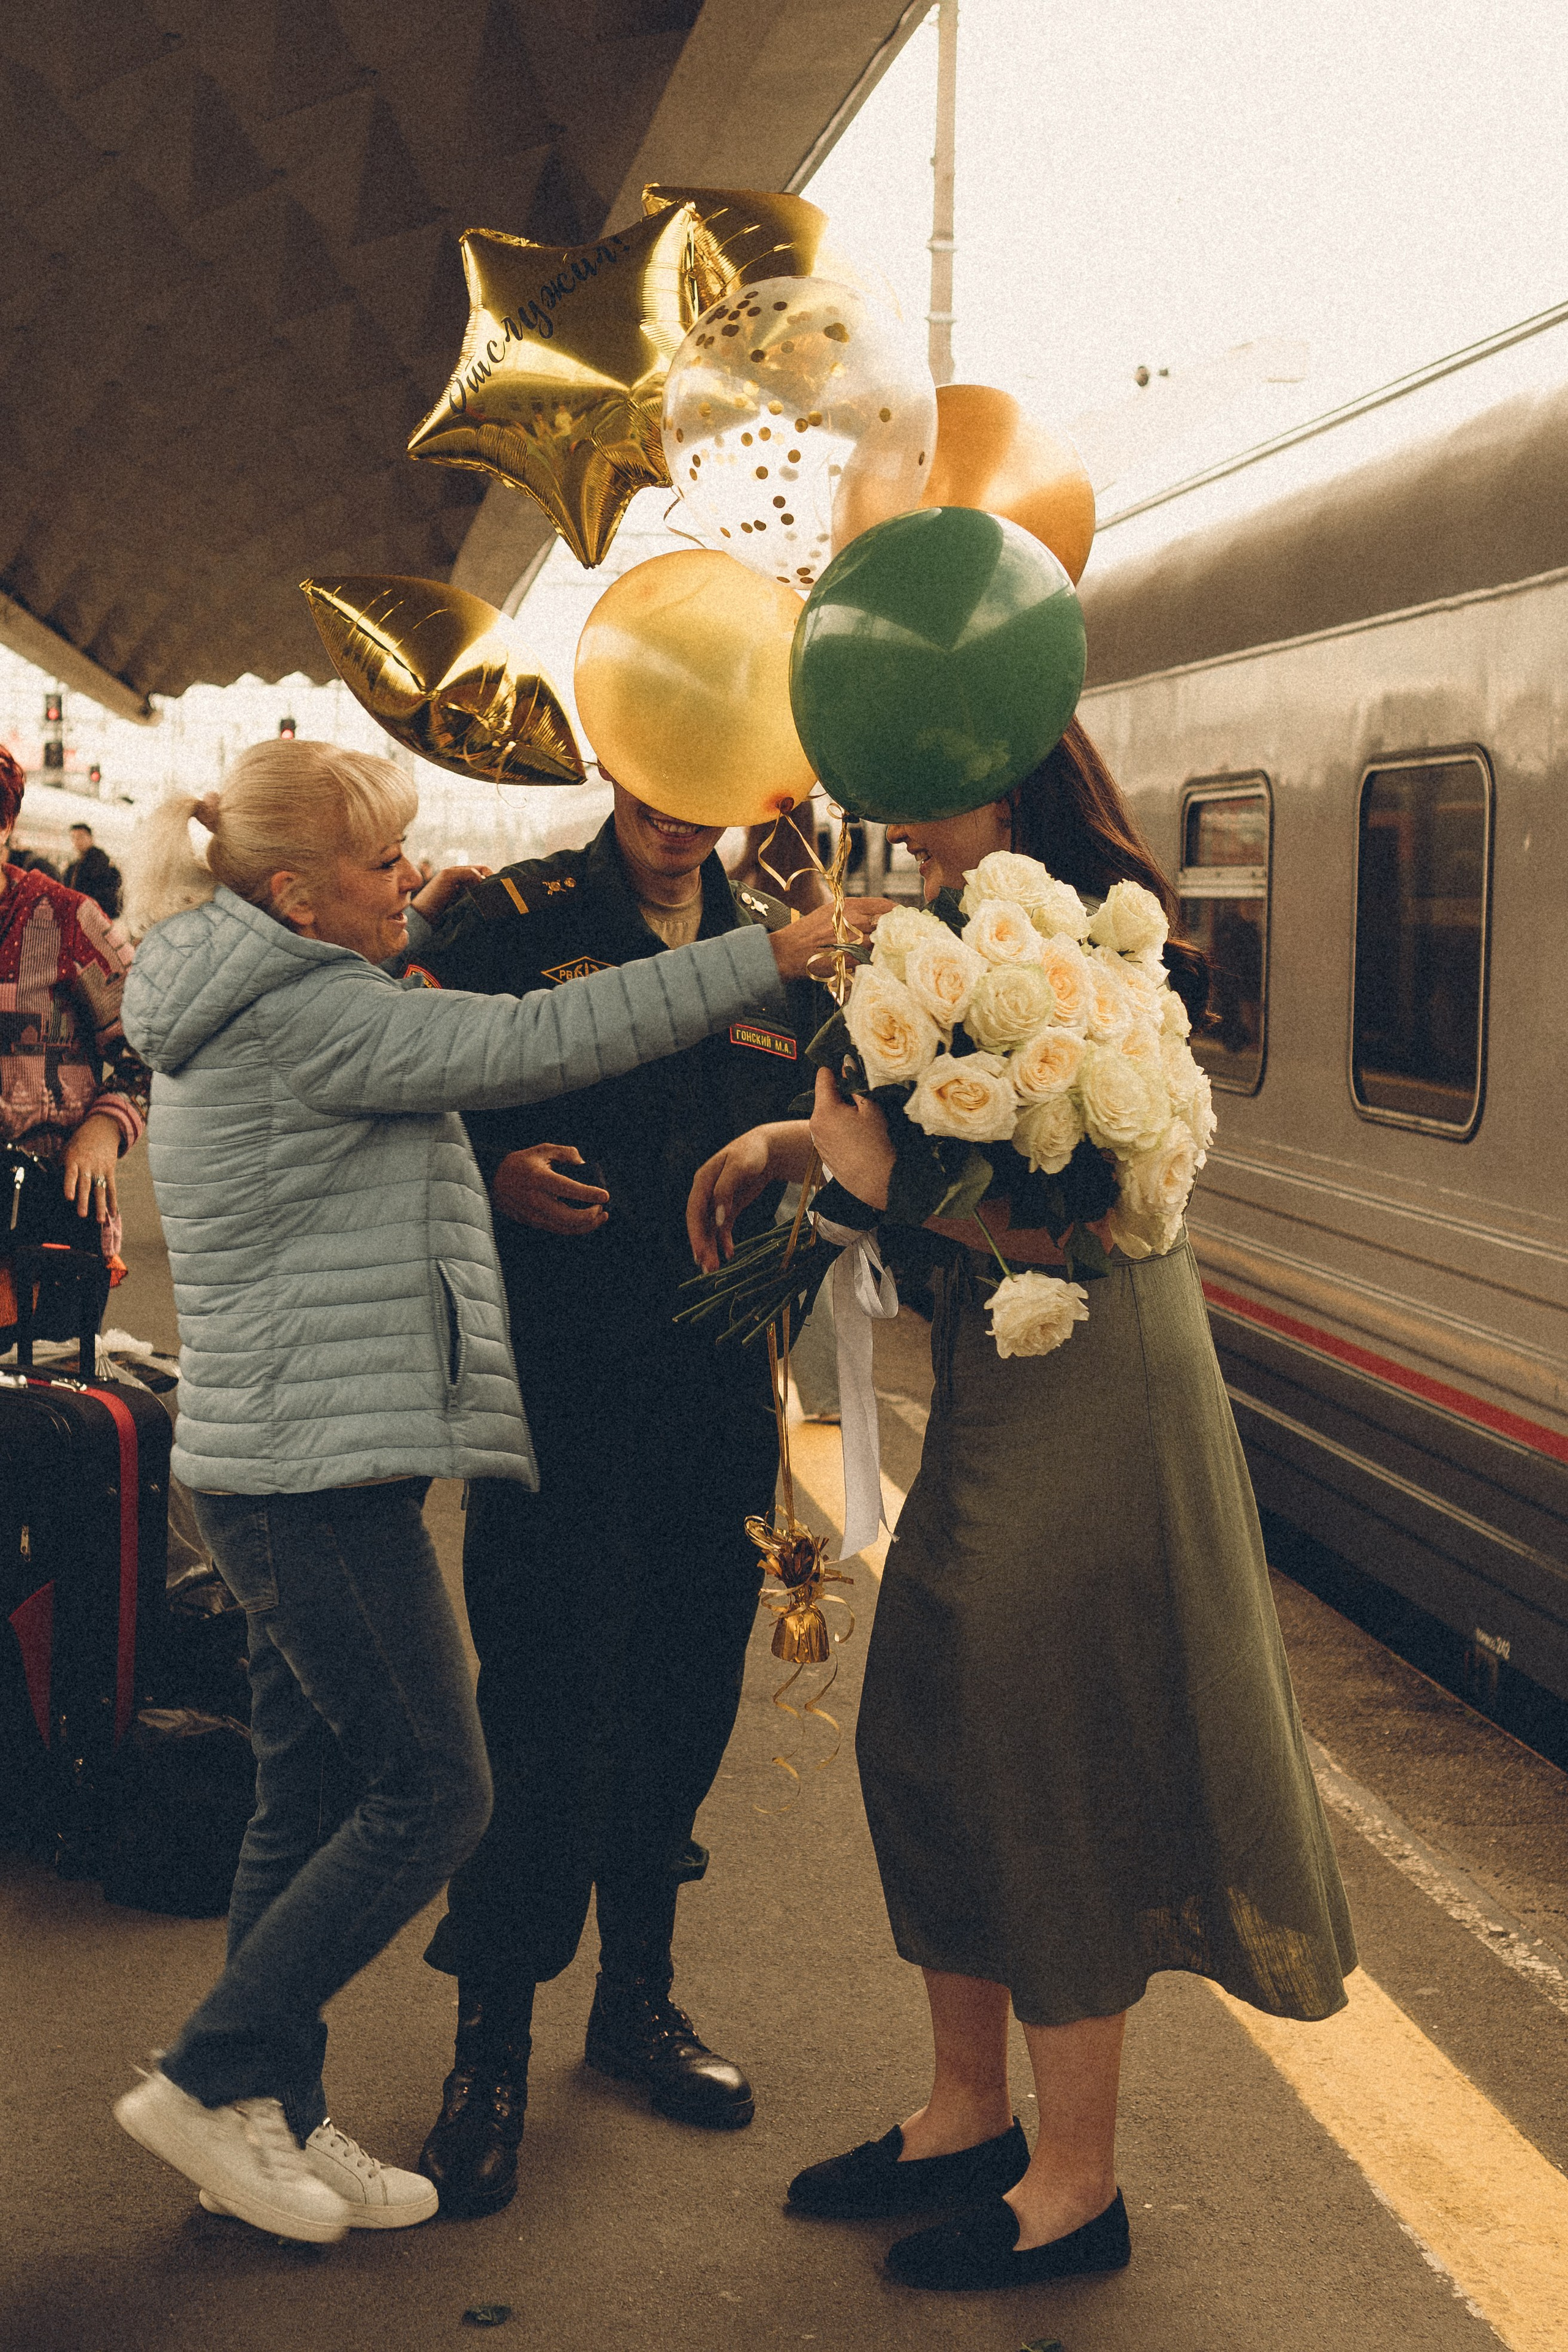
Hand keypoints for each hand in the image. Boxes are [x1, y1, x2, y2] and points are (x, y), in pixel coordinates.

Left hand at [62, 1112, 121, 1220]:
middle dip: (84, 1200)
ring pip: (100, 1190)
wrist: (102, 1129)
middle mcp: (88, 1165)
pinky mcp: (110, 1171)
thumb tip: (52, 1182)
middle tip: (82, 1214)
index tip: (69, 1197)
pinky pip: (111, 1188)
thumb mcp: (67, 1150)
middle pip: (86, 1185)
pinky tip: (113, 1213)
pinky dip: (113, 1201)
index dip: (70, 1186)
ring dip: (100, 1206)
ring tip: (100, 1220)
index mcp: (74, 1159)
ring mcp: (100, 1169)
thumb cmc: (80, 1142)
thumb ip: (62, 1165)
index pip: (72, 1174)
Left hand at [411, 864, 490, 922]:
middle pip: (485, 882)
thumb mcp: (448, 876)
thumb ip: (468, 872)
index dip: (490, 875)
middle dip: (490, 888)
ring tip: (490, 904)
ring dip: (488, 899)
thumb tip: (484, 880)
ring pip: (484, 895)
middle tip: (494, 896)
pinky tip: (485, 911)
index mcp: (460, 873)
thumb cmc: (433, 895)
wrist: (424, 919)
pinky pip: (480, 907)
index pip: (483, 870)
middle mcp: (465, 884)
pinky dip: (484, 908)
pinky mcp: (467, 911)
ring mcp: (467, 898)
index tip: (495, 884)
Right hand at [491, 1144, 608, 1235]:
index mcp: (539, 1179)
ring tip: (600, 1216)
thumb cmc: (520, 1163)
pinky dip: (575, 1228)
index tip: (605, 1195)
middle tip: (601, 1207)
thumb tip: (583, 1163)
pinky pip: (558, 1230)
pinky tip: (586, 1221)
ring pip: (566, 1228)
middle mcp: (536, 1199)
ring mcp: (533, 1214)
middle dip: (591, 1215)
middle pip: (569, 1217)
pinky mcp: (532, 1222)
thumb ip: (565, 1153)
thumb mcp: (542, 1150)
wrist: (492, 1180)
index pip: (569, 1190)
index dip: (589, 1194)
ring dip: (587, 1225)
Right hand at [687, 1129, 773, 1269]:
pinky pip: (722, 1228)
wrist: (768, 1149)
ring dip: (710, 1248)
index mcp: (703, 1181)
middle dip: (702, 1246)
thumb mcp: (739, 1167)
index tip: (700, 1252)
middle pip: (699, 1223)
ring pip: (709, 1228)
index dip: (696, 1233)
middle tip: (707, 1269)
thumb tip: (717, 1218)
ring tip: (714, 1269)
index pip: (694, 1211)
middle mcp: (705, 1192)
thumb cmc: (752, 1152)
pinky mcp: (728, 1207)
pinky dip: (724, 1241)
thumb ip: (725, 1190)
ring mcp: (716, 1201)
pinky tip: (730, 1254)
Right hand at [768, 896, 896, 983]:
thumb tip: (876, 916)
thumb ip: (854, 911)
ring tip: (884, 953)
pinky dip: (874, 962)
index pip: (885, 906)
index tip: (900, 919)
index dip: (896, 914)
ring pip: (882, 944)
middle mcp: (855, 921)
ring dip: (884, 949)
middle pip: (887, 926)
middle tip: (896, 938)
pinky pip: (872, 960)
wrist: (789, 951)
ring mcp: (854, 941)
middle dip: (892, 932)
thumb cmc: (808, 930)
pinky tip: (872, 963)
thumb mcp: (830, 911)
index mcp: (850, 906)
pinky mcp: (851, 960)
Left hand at [807, 1066, 894, 1211]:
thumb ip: (856, 1084)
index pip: (823, 1076)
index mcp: (824, 1109)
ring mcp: (816, 1140)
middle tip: (863, 1104)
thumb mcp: (870, 1108)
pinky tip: (857, 1140)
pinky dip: (840, 1130)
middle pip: (825, 1097)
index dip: (837, 1071)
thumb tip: (847, 1065)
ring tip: (862, 1125)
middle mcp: (814, 1123)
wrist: (877, 1181)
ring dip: (840, 1114)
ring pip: (827, 1115)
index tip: (851, 1074)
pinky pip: (829, 1132)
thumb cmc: (876, 1143)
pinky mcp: (823, 1153)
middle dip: (841, 1096)